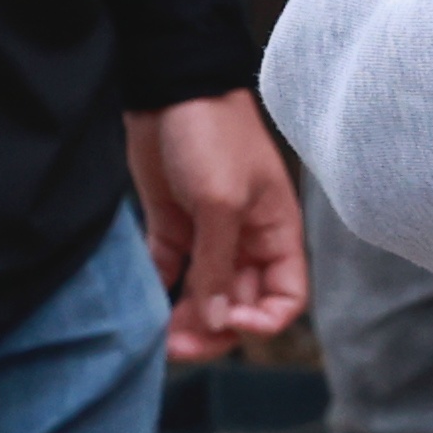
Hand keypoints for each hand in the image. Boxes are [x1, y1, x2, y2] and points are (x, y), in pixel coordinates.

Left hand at [133, 91, 313, 358]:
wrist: (169, 84)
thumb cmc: (212, 132)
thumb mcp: (221, 200)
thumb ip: (218, 264)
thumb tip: (220, 322)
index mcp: (275, 232)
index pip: (286, 296)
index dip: (265, 320)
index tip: (232, 324)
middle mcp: (246, 239)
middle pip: (241, 305)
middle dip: (215, 331)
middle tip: (180, 347)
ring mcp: (208, 234)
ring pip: (204, 297)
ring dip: (187, 322)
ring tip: (160, 338)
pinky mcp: (172, 225)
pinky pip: (171, 274)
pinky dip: (161, 296)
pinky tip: (145, 310)